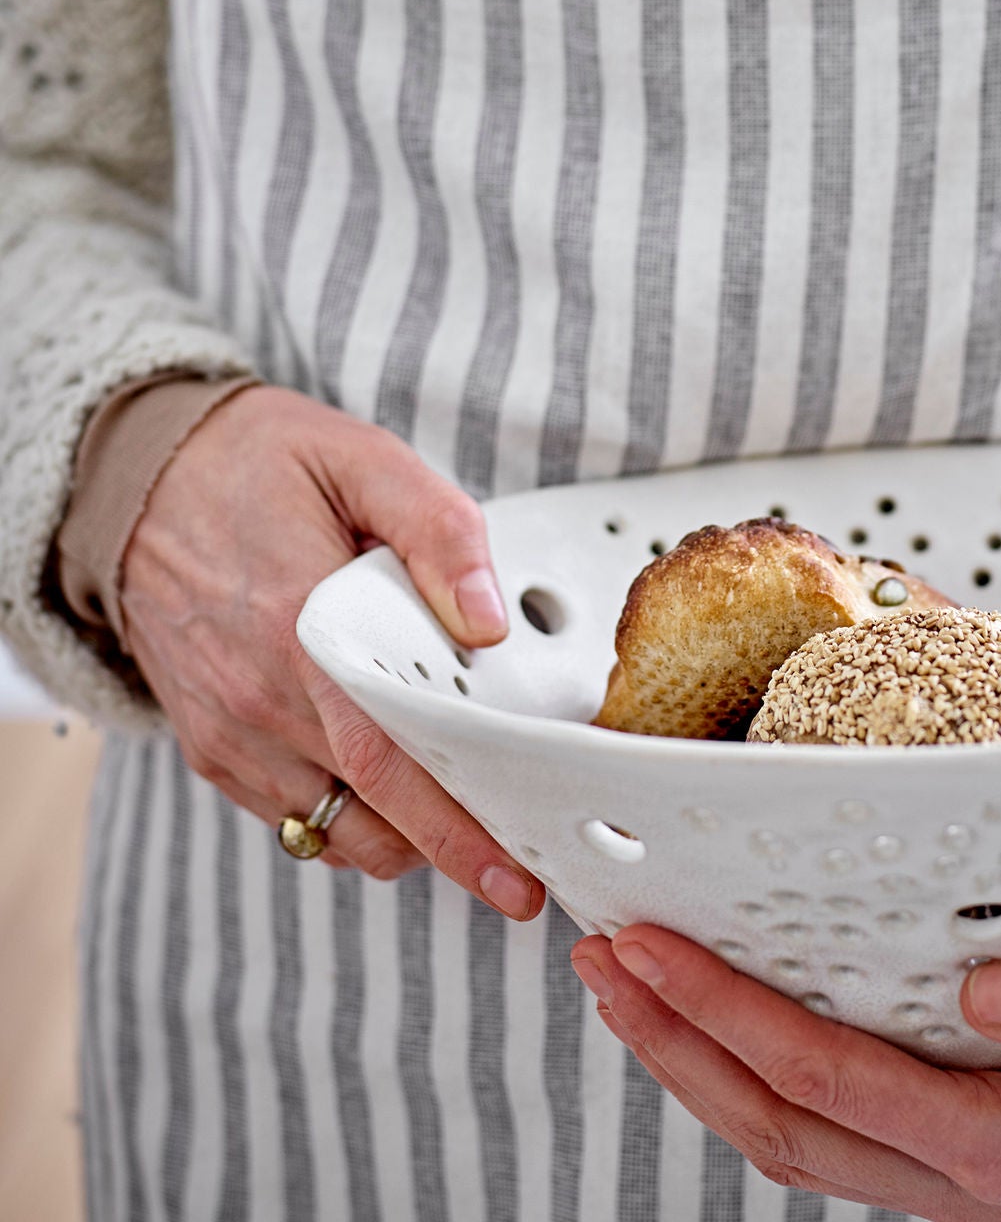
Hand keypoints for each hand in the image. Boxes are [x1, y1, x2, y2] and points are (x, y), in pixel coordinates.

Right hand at [117, 383, 542, 913]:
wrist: (139, 482)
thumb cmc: (260, 465)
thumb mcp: (362, 461)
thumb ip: (438, 532)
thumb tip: (488, 623)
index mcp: (301, 627)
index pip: (390, 756)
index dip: (458, 821)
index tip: (519, 862)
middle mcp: (258, 698)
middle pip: (372, 812)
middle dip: (453, 856)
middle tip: (520, 881)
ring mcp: (230, 733)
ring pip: (336, 830)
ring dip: (405, 837)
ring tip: (466, 817)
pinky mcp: (213, 748)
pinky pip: (294, 816)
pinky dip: (351, 818)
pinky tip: (396, 784)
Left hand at [570, 926, 1000, 1221]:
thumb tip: (990, 987)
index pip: (827, 1078)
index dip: (726, 1014)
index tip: (655, 946)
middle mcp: (961, 1180)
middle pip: (776, 1121)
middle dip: (674, 1040)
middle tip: (603, 954)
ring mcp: (950, 1181)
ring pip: (790, 1136)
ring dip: (698, 1061)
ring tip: (635, 983)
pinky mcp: (958, 1158)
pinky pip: (832, 1128)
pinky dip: (758, 1072)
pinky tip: (731, 1021)